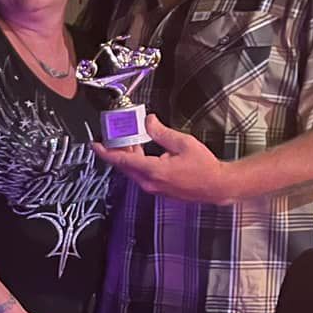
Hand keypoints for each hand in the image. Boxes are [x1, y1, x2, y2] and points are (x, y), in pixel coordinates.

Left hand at [93, 114, 233, 203]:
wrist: (217, 187)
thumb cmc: (204, 168)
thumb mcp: (183, 143)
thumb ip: (162, 132)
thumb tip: (149, 122)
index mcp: (153, 171)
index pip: (122, 161)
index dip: (106, 152)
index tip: (95, 145)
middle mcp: (150, 183)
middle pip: (125, 166)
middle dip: (117, 151)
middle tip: (113, 136)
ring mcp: (154, 188)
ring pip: (133, 171)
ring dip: (128, 156)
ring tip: (129, 140)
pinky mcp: (159, 189)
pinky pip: (141, 175)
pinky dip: (137, 163)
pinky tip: (142, 151)